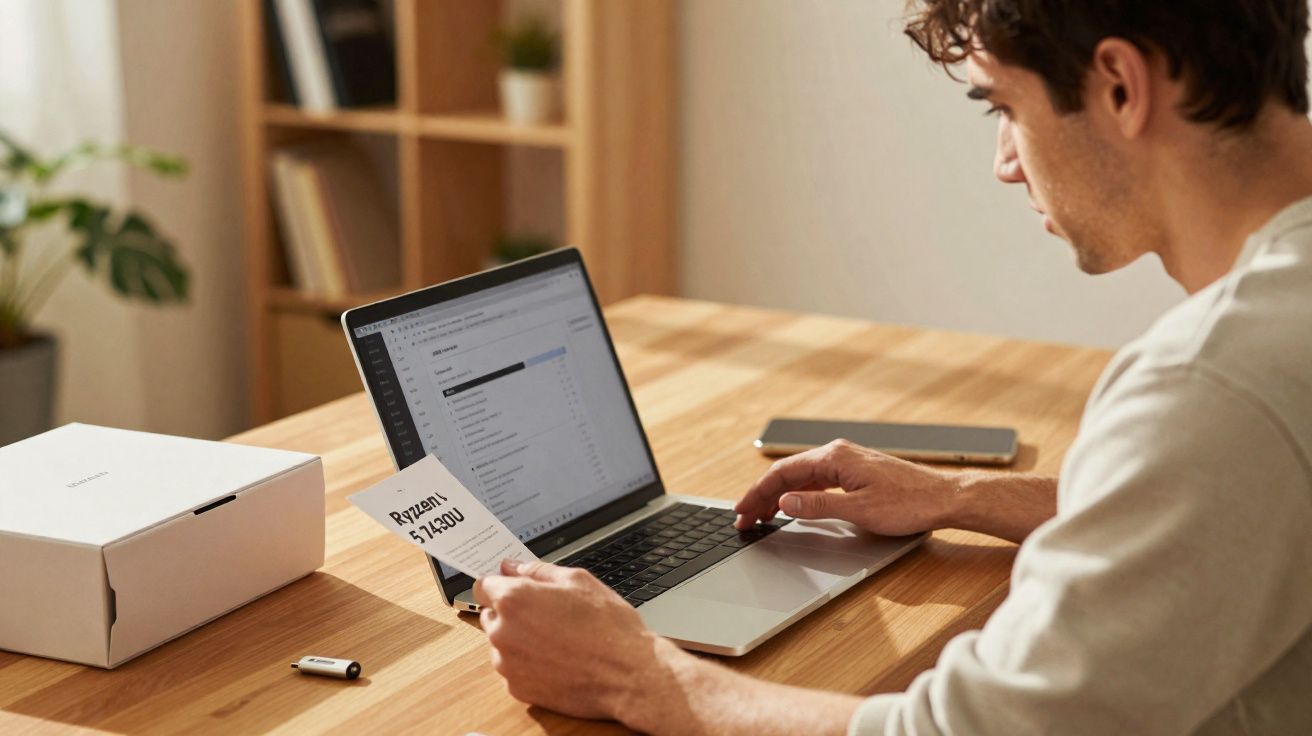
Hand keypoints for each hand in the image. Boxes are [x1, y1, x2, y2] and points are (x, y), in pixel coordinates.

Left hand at [473, 559, 678, 721]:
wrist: (627, 674)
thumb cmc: (608, 627)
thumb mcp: (578, 580)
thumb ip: (538, 571)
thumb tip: (514, 567)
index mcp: (514, 600)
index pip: (483, 585)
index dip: (500, 584)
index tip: (510, 586)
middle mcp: (503, 632)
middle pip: (490, 614)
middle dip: (511, 611)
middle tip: (546, 613)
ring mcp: (508, 664)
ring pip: (501, 643)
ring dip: (519, 638)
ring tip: (557, 638)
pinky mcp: (518, 688)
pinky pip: (513, 669)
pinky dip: (528, 663)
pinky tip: (556, 659)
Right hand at [734, 439, 958, 534]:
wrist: (945, 497)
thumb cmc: (909, 503)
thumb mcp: (859, 510)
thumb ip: (817, 506)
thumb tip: (784, 501)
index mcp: (835, 457)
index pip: (783, 473)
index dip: (757, 493)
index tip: (741, 511)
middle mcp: (838, 453)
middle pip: (788, 473)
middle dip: (762, 495)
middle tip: (743, 518)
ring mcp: (847, 461)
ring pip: (801, 476)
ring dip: (778, 495)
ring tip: (760, 515)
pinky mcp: (856, 471)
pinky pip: (816, 479)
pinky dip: (798, 492)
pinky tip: (791, 505)